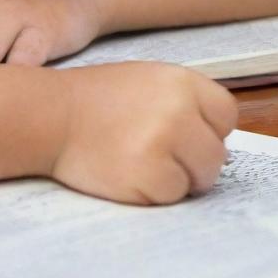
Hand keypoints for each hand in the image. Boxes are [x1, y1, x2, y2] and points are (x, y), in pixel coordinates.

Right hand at [49, 62, 237, 203]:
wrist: (51, 114)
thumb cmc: (97, 100)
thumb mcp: (147, 82)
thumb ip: (185, 105)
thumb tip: (218, 150)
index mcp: (182, 81)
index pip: (226, 116)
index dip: (209, 131)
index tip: (189, 138)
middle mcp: (179, 109)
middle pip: (216, 154)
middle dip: (195, 163)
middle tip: (162, 159)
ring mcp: (164, 142)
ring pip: (197, 179)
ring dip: (175, 180)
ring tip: (140, 163)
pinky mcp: (147, 173)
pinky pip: (170, 196)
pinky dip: (152, 194)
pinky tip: (127, 174)